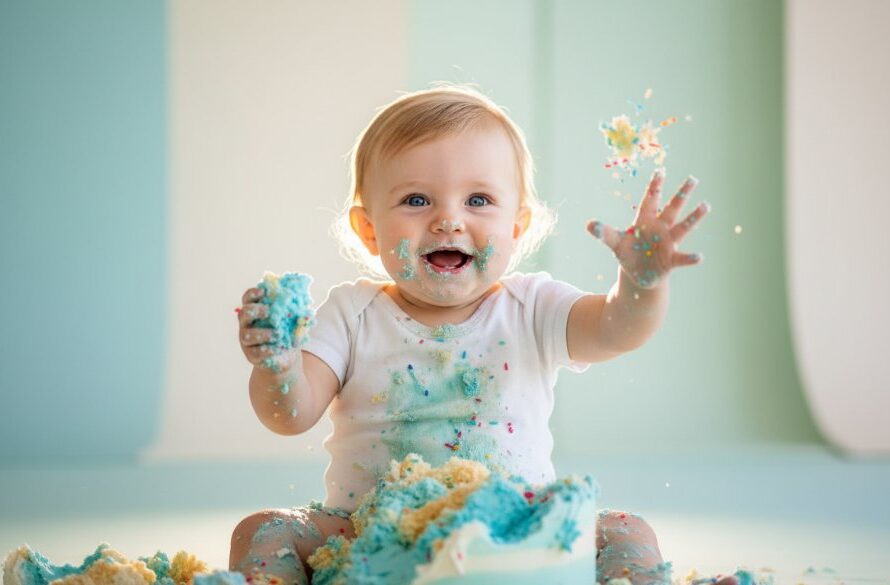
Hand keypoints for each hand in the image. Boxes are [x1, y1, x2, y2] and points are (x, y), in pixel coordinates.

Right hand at [237, 287, 297, 372]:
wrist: (286, 356)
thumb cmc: (288, 332)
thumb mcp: (293, 319)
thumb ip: (295, 309)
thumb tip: (306, 301)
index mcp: (255, 311)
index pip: (247, 298)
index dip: (253, 293)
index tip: (263, 292)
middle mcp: (247, 325)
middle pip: (243, 314)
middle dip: (255, 310)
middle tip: (268, 312)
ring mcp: (247, 341)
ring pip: (246, 335)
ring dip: (262, 333)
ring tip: (278, 333)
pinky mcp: (251, 355)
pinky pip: (255, 352)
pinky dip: (267, 349)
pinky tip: (278, 348)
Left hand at [586, 169, 709, 287]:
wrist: (638, 275)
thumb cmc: (628, 254)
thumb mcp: (614, 243)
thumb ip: (604, 233)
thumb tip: (589, 224)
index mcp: (645, 221)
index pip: (650, 200)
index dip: (654, 187)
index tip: (661, 170)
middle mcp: (660, 229)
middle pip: (672, 208)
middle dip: (681, 194)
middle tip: (693, 178)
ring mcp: (668, 243)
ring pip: (683, 228)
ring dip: (693, 217)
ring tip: (705, 205)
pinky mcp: (671, 260)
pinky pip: (682, 258)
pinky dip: (690, 258)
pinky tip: (699, 257)